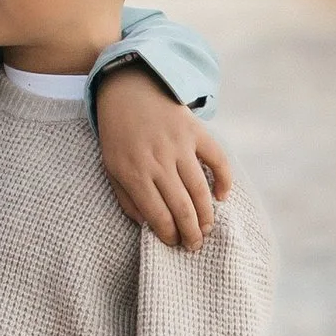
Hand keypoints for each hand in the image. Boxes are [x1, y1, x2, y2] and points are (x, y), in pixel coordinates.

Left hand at [96, 68, 231, 251]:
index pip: (158, 216)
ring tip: (206, 229)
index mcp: (134, 173)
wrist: (129, 89)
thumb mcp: (111, 168)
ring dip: (207, 216)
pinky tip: (221, 196)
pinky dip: (224, 180)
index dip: (169, 235)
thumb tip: (147, 225)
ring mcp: (179, 146)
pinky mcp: (195, 132)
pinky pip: (218, 160)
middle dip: (191, 234)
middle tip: (195, 245)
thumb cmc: (118, 134)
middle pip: (182, 208)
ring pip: (200, 190)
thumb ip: (127, 199)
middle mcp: (158, 161)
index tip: (174, 243)